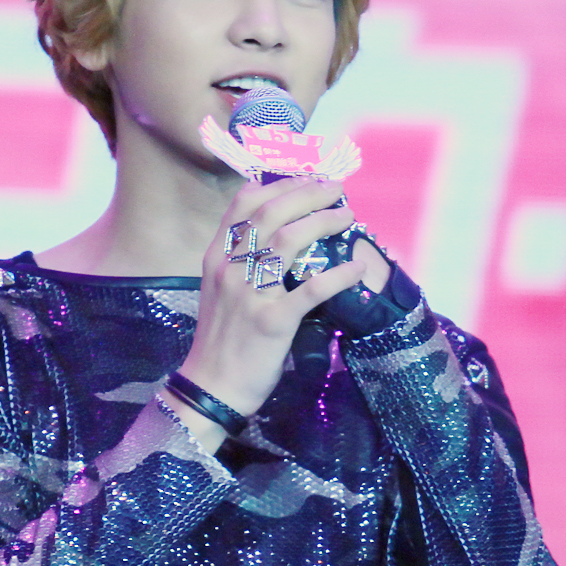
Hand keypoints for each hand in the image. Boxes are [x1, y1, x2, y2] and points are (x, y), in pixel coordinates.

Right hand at [169, 177, 368, 438]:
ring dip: (324, 221)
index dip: (280, 184)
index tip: (307, 177)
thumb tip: (277, 233)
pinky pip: (311, 290)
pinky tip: (356, 269)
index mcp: (217, 256)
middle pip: (272, 213)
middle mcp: (230, 268)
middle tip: (336, 189)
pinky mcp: (273, 322)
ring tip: (348, 217)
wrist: (210, 388)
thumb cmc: (220, 339)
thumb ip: (240, 260)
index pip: (245, 203)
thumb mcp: (220, 290)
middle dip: (308, 193)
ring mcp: (250, 294)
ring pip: (289, 240)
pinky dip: (338, 276)